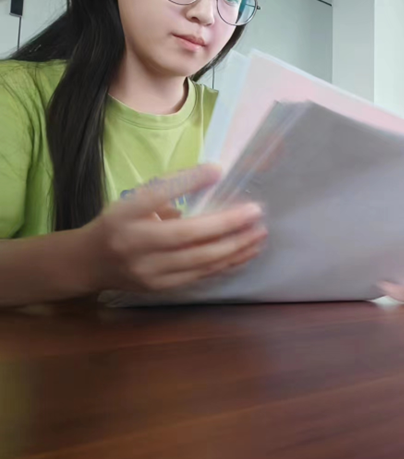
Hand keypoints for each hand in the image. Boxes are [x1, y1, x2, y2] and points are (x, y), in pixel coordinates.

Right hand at [82, 164, 266, 292]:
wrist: (89, 263)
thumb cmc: (119, 224)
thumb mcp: (133, 201)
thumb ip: (168, 190)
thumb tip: (213, 175)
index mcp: (125, 215)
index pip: (157, 195)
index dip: (188, 183)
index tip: (219, 170)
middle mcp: (136, 244)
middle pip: (189, 236)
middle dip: (228, 225)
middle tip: (256, 212)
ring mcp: (149, 271)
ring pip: (201, 260)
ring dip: (235, 247)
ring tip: (259, 234)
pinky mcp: (161, 288)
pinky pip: (201, 275)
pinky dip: (226, 263)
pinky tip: (245, 253)